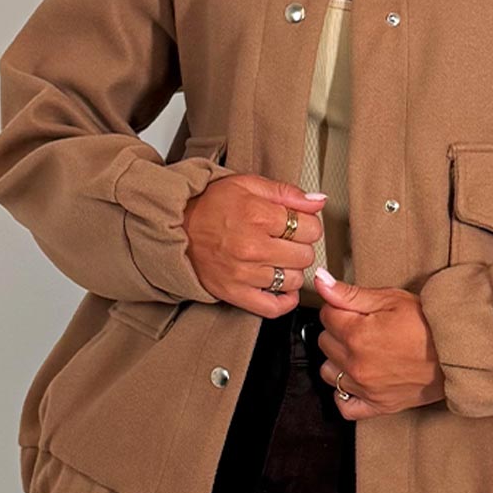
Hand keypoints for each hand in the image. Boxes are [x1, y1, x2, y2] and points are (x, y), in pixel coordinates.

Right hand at [181, 174, 325, 316]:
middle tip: (287, 240)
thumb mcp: (247, 184)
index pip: (310, 228)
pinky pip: (272, 307)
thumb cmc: (209, 205)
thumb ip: (286, 192)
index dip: (309, 224)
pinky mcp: (234, 293)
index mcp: (258, 216)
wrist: (175, 227)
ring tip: (278, 259)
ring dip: (291, 270)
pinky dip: (284, 300)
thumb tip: (318, 201)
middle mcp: (252, 247)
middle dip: (301, 246)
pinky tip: (281, 287)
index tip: (299, 223)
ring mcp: (244, 274)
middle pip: (305, 255)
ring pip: (293, 280)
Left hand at [310, 269, 445, 419]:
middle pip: (324, 342)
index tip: (355, 309)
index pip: (326, 315)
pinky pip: (344, 406)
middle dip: (339, 331)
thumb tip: (321, 281)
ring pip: (329, 372)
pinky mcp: (377, 406)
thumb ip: (350, 294)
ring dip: (339, 361)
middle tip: (363, 327)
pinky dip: (345, 394)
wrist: (457, 353)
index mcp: (357, 334)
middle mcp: (356, 363)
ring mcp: (365, 388)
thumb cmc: (429, 325)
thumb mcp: (391, 299)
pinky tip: (357, 380)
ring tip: (361, 351)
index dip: (340, 308)